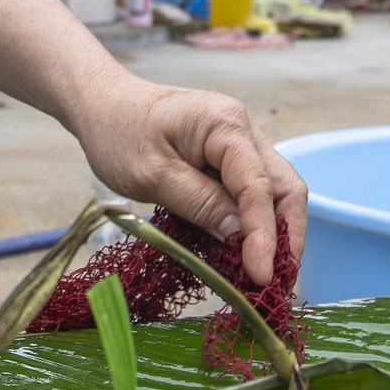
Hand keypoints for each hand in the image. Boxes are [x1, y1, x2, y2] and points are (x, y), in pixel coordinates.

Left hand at [65, 69, 307, 286]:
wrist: (103, 105)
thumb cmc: (119, 133)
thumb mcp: (152, 175)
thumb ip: (200, 204)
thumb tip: (241, 237)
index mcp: (226, 125)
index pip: (258, 187)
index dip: (264, 236)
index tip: (261, 276)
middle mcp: (243, 132)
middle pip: (284, 188)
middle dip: (287, 238)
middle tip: (277, 284)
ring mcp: (239, 145)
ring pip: (274, 193)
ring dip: (275, 234)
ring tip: (266, 276)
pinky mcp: (228, 161)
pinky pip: (252, 195)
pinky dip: (255, 225)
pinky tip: (247, 255)